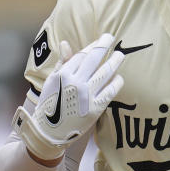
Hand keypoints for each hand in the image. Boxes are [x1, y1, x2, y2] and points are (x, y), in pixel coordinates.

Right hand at [15, 33, 123, 159]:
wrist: (49, 132)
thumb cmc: (50, 104)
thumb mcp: (52, 81)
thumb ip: (62, 62)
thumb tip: (65, 42)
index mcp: (63, 75)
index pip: (82, 54)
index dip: (93, 45)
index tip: (100, 40)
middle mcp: (75, 83)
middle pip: (94, 58)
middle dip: (105, 45)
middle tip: (112, 37)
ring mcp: (86, 95)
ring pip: (105, 73)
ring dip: (114, 61)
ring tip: (120, 56)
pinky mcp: (94, 109)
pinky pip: (110, 91)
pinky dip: (116, 82)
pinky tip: (119, 78)